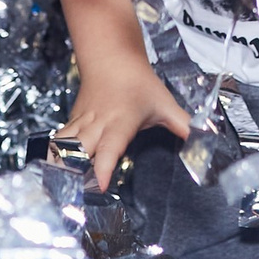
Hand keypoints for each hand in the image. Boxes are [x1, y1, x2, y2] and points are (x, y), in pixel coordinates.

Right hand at [57, 53, 191, 193]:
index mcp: (120, 122)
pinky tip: (52, 174)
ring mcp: (81, 122)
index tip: (100, 186)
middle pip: (78, 150)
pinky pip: (59, 140)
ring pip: (63, 145)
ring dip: (58, 166)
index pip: (110, 147)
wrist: (111, 57)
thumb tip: (206, 140)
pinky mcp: (72, 121)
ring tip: (56, 190)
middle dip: (73, 173)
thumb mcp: (165, 104)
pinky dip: (54, 156)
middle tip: (72, 200)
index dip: (103, 168)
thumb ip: (184, 125)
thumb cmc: (139, 83)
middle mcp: (97, 124)